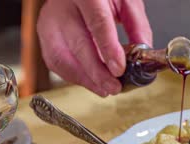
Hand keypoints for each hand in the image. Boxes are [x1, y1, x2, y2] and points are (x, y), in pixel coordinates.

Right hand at [37, 0, 152, 96]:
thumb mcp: (126, 0)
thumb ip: (137, 25)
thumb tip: (144, 54)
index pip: (97, 23)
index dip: (108, 50)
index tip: (119, 70)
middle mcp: (62, 6)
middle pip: (77, 45)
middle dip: (97, 72)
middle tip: (114, 87)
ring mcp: (50, 21)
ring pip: (60, 57)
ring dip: (84, 79)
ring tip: (104, 89)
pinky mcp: (44, 34)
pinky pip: (55, 62)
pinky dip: (74, 76)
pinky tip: (90, 82)